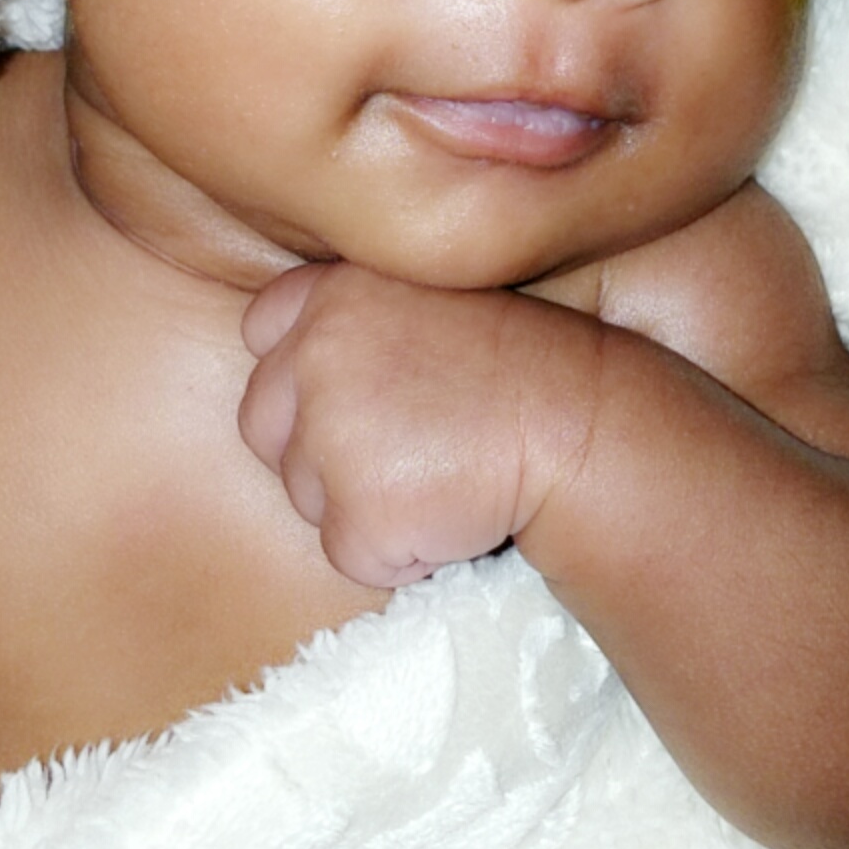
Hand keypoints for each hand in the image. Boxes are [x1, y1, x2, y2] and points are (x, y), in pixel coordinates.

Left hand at [238, 263, 601, 587]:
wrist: (586, 427)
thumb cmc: (526, 368)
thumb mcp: (431, 303)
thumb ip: (360, 322)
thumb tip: (307, 377)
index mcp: (333, 293)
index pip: (262, 330)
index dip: (301, 374)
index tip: (360, 394)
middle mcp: (314, 355)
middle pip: (263, 425)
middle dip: (318, 451)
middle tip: (408, 450)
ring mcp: (329, 435)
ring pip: (306, 497)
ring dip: (364, 503)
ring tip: (445, 474)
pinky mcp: (357, 511)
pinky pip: (349, 555)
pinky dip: (397, 554)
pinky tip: (455, 514)